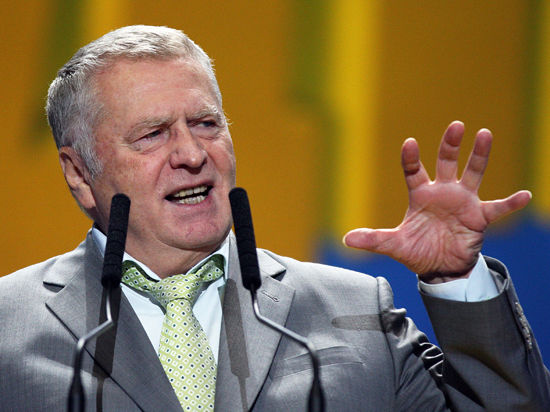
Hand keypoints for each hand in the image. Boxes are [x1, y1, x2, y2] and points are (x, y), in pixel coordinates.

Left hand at [343, 121, 530, 282]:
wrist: (440, 268)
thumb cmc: (417, 251)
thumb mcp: (394, 244)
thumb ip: (373, 239)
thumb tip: (346, 239)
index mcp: (420, 195)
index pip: (413, 171)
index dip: (411, 158)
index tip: (409, 143)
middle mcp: (442, 192)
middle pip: (446, 162)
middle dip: (450, 144)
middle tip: (455, 125)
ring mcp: (462, 202)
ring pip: (472, 173)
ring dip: (479, 155)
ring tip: (485, 134)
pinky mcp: (479, 216)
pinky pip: (497, 207)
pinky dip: (510, 202)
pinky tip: (524, 195)